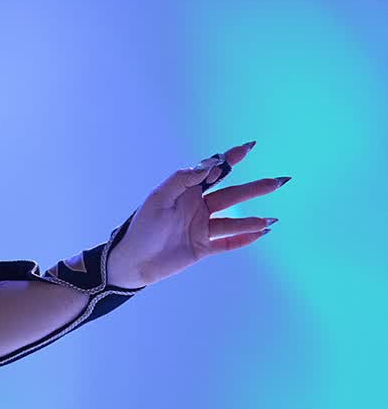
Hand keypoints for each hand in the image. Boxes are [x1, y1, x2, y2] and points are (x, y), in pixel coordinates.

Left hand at [106, 140, 289, 287]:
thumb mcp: (158, 198)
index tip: (248, 147)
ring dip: (251, 220)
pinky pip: (226, 243)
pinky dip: (243, 239)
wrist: (131, 261)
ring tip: (270, 219)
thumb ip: (182, 180)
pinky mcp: (202, 248)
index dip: (230, 159)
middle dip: (254, 189)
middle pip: (231, 195)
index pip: (213, 172)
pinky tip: (260, 234)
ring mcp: (201, 228)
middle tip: (277, 182)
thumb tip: (208, 165)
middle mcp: (197, 207)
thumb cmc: (141, 227)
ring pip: (232, 222)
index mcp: (186, 191)